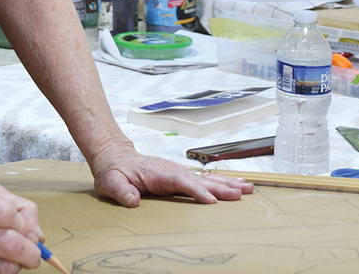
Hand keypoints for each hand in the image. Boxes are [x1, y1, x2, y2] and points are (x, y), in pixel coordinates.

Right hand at [0, 181, 45, 273]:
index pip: (6, 214)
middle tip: (34, 253)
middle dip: (30, 252)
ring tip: (10, 257)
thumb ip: (13, 206)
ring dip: (15, 265)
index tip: (25, 227)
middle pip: (7, 244)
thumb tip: (37, 234)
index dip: (23, 224)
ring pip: (0, 268)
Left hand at [89, 141, 253, 206]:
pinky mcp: (180, 178)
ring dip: (227, 184)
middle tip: (242, 194)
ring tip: (248, 189)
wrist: (115, 157)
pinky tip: (236, 187)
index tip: (211, 201)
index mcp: (158, 173)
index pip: (180, 182)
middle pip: (200, 179)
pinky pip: (204, 181)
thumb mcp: (110, 182)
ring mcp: (178, 173)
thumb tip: (132, 199)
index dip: (196, 191)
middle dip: (221, 187)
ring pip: (207, 179)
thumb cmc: (113, 171)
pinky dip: (221, 184)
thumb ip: (121, 191)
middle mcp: (172, 171)